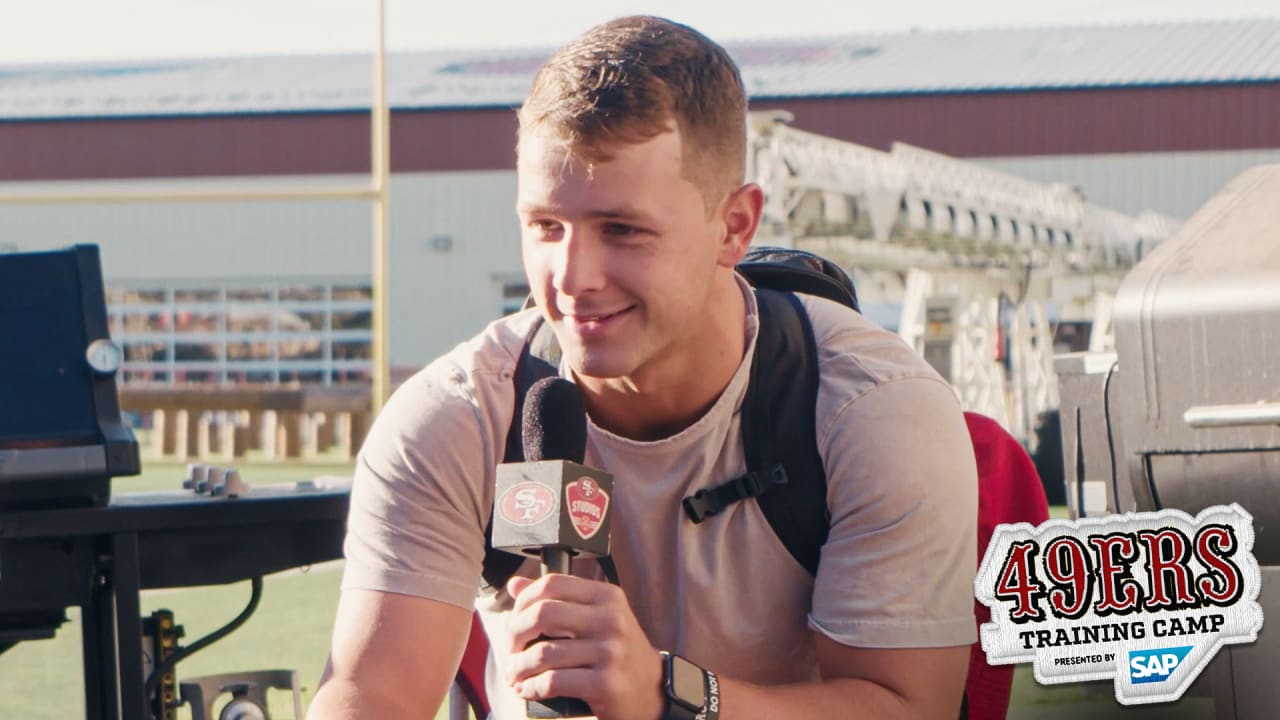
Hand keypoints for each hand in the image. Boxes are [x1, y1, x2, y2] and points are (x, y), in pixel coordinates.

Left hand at [505, 573, 664, 719]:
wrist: (653, 689)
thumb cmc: (618, 651)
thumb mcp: (597, 616)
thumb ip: (558, 599)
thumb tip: (515, 585)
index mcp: (606, 596)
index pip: (552, 584)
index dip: (524, 600)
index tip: (515, 618)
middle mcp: (610, 619)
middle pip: (543, 613)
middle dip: (515, 632)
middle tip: (511, 647)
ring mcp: (610, 652)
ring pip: (543, 652)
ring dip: (519, 667)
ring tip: (514, 674)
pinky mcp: (605, 683)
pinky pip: (553, 682)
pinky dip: (532, 687)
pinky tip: (528, 689)